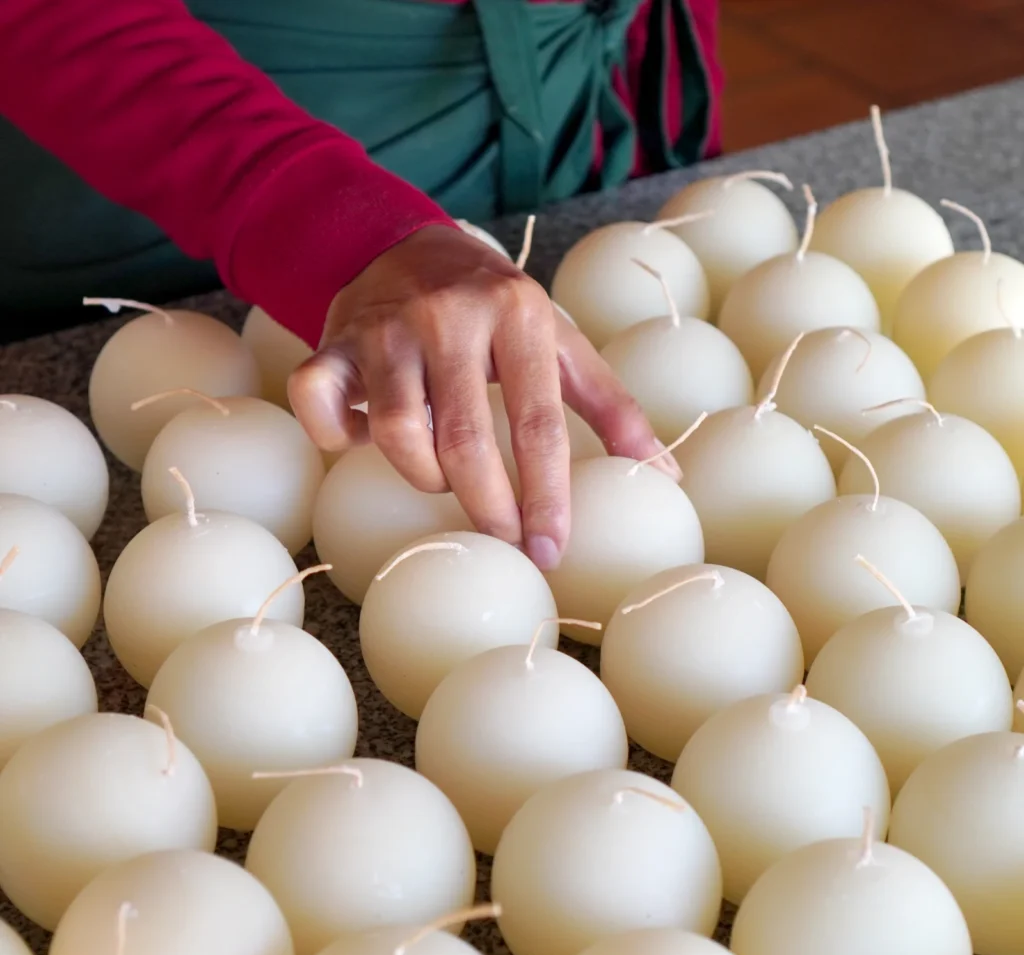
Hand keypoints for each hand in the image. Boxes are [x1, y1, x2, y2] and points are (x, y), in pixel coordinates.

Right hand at [288, 224, 675, 569]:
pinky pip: (318, 404)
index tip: (551, 549)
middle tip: (503, 537)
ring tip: (441, 474)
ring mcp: (385, 329)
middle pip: (463, 438)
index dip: (545, 495)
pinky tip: (357, 440)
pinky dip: (335, 436)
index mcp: (517, 315)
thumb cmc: (495, 307)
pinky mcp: (333, 343)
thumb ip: (610, 406)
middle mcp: (449, 317)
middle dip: (486, 505)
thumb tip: (665, 475)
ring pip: (396, 431)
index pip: (537, 422)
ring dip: (421, 474)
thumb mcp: (560, 342)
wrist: (404, 244)